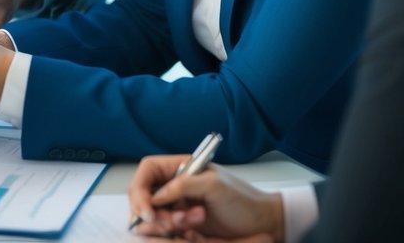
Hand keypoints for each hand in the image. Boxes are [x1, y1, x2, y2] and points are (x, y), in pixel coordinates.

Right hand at [127, 155, 284, 241]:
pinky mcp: (183, 225)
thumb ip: (183, 185)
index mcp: (179, 168)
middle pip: (144, 196)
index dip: (140, 189)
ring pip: (153, 217)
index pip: (147, 171)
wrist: (263, 224)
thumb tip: (156, 196)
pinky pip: (167, 231)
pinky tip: (195, 234)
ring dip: (167, 225)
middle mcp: (174, 186)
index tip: (147, 209)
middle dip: (153, 213)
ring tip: (194, 225)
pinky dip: (175, 234)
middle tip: (172, 224)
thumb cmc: (243, 200)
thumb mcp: (214, 186)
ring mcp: (178, 206)